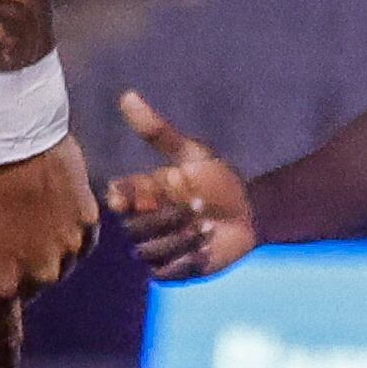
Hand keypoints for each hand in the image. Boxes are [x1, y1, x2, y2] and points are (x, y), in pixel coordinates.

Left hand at [0, 137, 97, 367]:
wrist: (16, 134)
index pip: (3, 332)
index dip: (3, 357)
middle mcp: (38, 277)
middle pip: (23, 289)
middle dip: (8, 271)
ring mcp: (66, 254)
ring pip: (50, 268)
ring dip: (35, 252)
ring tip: (16, 211)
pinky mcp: (87, 229)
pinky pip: (74, 244)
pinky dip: (60, 233)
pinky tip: (44, 206)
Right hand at [103, 92, 257, 280]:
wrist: (252, 213)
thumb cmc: (220, 180)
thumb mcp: (191, 152)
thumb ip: (156, 130)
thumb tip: (127, 95)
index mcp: (141, 193)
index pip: (114, 198)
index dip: (123, 199)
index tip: (140, 195)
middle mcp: (142, 221)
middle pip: (132, 229)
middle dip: (167, 218)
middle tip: (200, 206)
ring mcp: (155, 248)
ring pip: (148, 252)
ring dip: (180, 239)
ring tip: (208, 227)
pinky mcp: (171, 271)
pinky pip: (164, 272)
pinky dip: (186, 260)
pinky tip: (208, 247)